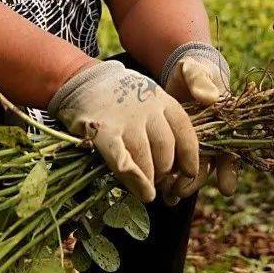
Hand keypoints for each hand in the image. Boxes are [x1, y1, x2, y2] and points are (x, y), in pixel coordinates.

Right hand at [48, 60, 198, 202]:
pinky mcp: (104, 131)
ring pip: (145, 158)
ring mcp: (125, 119)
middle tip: (160, 182)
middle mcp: (147, 108)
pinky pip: (123, 162)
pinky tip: (140, 191)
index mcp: (161, 99)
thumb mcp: (147, 98)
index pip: (184, 131)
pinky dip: (134, 181)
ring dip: (149, 180)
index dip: (190, 156)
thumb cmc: (119, 97)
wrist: (83, 81)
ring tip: (148, 190)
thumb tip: (178, 162)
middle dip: (165, 171)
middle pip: (165, 148)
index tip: (189, 172)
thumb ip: (162, 122)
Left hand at [157, 43, 238, 203]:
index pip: (230, 150)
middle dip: (195, 182)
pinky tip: (158, 190)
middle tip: (180, 191)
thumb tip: (208, 97)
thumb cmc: (192, 71)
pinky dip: (167, 179)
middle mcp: (211, 138)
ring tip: (168, 196)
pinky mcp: (174, 146)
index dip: (229, 170)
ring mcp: (192, 144)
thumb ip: (200, 81)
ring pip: (189, 171)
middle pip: (207, 167)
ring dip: (180, 186)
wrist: (175, 74)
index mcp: (222, 123)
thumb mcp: (196, 71)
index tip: (226, 189)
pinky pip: (173, 166)